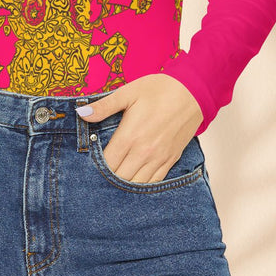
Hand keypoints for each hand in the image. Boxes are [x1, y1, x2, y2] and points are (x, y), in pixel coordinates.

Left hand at [77, 74, 202, 182]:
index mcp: (130, 136)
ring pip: (136, 185)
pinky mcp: (171, 160)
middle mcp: (144, 152)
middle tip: (99, 172)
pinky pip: (154, 183)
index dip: (95, 167)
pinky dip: (142, 185)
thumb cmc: (160, 89)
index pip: (106, 164)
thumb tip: (81, 113)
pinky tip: (133, 181)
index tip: (90, 162)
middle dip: (107, 178)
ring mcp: (159, 159)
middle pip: (119, 179)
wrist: (193, 92)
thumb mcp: (128, 92)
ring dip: (123, 185)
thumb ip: (104, 106)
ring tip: (114, 178)